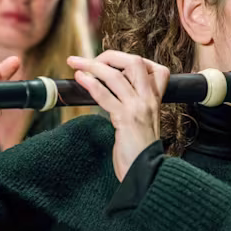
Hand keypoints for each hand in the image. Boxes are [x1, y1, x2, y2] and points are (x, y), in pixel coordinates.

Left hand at [67, 51, 168, 181]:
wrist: (147, 174)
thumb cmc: (141, 153)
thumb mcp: (143, 124)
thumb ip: (134, 108)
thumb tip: (112, 94)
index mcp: (156, 101)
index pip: (156, 69)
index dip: (134, 61)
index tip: (114, 64)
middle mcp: (149, 100)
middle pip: (134, 62)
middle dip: (110, 56)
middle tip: (91, 60)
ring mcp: (138, 108)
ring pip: (115, 75)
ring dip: (91, 65)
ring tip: (75, 62)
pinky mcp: (125, 119)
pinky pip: (105, 95)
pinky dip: (90, 83)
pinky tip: (79, 78)